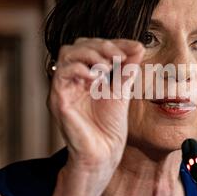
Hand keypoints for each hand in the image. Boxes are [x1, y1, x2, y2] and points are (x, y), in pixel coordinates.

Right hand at [48, 37, 144, 175]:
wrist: (104, 153)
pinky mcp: (59, 100)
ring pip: (66, 54)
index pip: (91, 46)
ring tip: (108, 67)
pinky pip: (62, 74)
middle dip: (101, 45)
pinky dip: (80, 69)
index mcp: (84, 76)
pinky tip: (96, 77)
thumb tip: (138, 45)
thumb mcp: (122, 90)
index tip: (134, 47)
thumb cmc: (110, 126)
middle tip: (119, 56)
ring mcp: (63, 88)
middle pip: (77, 45)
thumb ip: (127, 68)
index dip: (112, 43)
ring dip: (91, 54)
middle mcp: (71, 79)